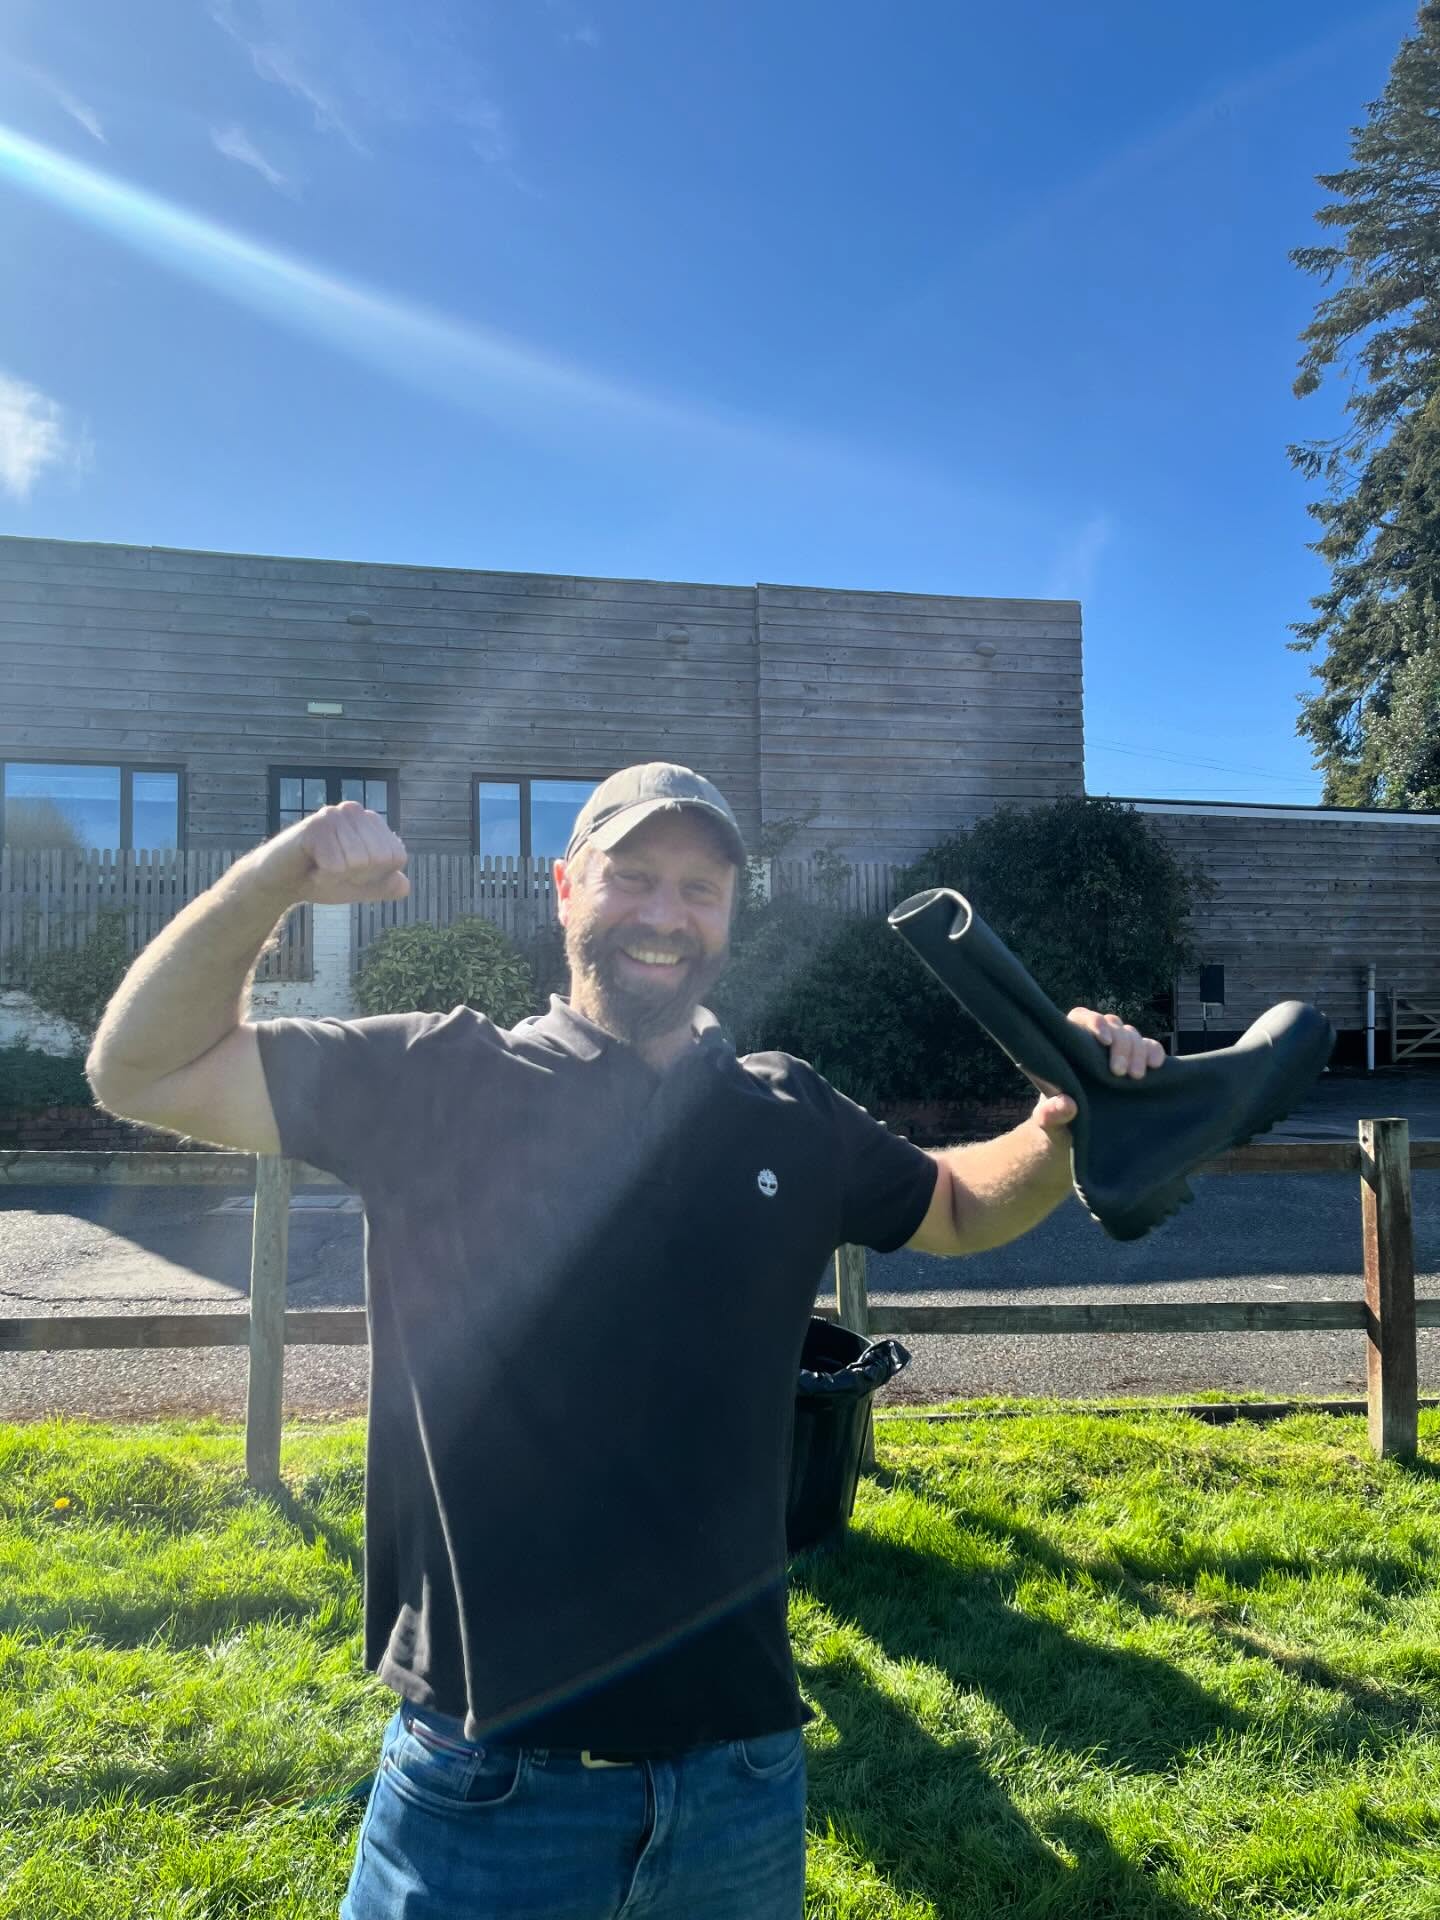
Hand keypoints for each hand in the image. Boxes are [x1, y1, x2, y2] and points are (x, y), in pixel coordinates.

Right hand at [246, 802, 410, 905]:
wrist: (281, 882)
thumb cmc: (321, 879)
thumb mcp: (359, 888)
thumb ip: (384, 886)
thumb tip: (404, 886)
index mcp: (373, 823)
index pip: (397, 857)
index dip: (375, 876)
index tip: (351, 873)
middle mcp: (357, 812)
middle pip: (380, 859)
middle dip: (357, 876)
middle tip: (333, 869)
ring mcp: (336, 814)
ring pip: (359, 862)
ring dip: (338, 876)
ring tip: (321, 866)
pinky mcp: (316, 824)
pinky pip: (336, 865)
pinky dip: (323, 876)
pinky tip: (311, 866)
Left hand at [1030, 1009, 1166, 1133]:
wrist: (1076, 1136)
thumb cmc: (1057, 1124)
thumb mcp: (1049, 1123)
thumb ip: (1050, 1114)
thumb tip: (1067, 1104)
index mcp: (1069, 1047)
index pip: (1082, 1017)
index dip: (1095, 1023)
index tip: (1104, 1041)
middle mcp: (1094, 1043)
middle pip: (1113, 1025)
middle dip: (1121, 1046)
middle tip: (1120, 1073)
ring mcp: (1116, 1052)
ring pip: (1132, 1035)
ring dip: (1138, 1052)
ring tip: (1137, 1077)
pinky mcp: (1135, 1063)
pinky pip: (1150, 1047)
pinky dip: (1155, 1052)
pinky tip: (1156, 1066)